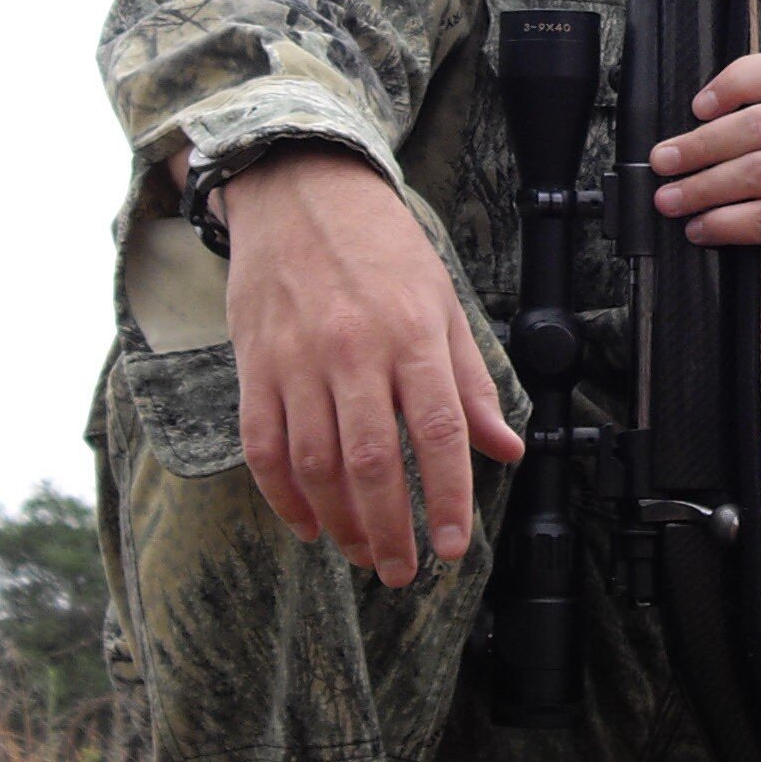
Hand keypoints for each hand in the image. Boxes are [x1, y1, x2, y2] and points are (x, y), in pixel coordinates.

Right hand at [219, 151, 523, 587]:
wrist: (299, 189)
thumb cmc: (381, 247)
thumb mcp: (442, 302)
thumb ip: (471, 383)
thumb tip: (506, 449)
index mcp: (411, 334)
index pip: (436, 432)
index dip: (446, 498)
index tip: (452, 548)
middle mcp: (353, 350)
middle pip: (370, 462)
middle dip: (389, 530)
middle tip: (403, 571)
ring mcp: (296, 360)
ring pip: (315, 463)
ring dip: (340, 523)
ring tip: (364, 555)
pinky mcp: (254, 365)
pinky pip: (264, 446)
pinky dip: (284, 497)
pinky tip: (309, 524)